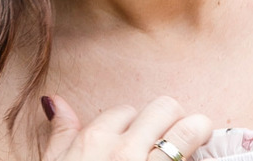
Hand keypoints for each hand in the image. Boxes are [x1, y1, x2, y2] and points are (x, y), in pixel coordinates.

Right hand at [42, 94, 211, 160]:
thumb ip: (61, 134)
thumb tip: (56, 102)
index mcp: (94, 142)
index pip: (126, 111)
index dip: (132, 125)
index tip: (135, 141)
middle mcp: (125, 151)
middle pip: (164, 108)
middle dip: (170, 118)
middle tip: (171, 137)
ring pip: (190, 130)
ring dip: (196, 132)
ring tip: (196, 142)